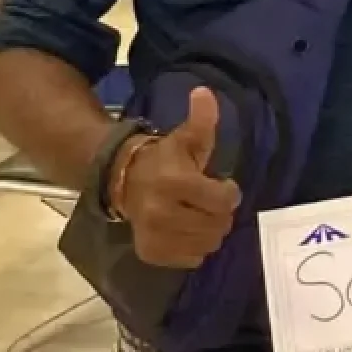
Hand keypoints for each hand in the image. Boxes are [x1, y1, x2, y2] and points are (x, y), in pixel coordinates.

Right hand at [118, 87, 239, 268]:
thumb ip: (201, 120)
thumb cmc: (164, 160)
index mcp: (175, 182)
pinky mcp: (151, 253)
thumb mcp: (185, 138)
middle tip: (209, 201)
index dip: (228, 192)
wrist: (124, 180)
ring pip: (208, 244)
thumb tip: (204, 92)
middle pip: (218, 225)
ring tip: (198, 215)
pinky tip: (185, 230)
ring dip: (210, 230)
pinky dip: (195, 247)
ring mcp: (156, 236)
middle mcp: (163, 213)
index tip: (221, 184)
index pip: (223, 200)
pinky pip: (192, 259)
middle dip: (220, 213)